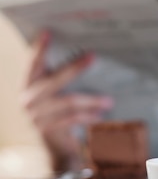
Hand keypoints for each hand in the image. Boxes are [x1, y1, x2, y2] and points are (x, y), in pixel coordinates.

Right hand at [20, 31, 113, 170]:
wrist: (54, 145)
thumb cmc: (57, 111)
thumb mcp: (53, 93)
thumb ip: (59, 76)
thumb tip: (85, 54)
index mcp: (28, 83)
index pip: (33, 63)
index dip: (40, 48)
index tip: (48, 32)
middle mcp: (28, 98)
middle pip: (55, 80)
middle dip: (75, 67)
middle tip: (93, 56)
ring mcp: (36, 115)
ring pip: (69, 102)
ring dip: (91, 100)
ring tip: (109, 100)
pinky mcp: (48, 129)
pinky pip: (72, 120)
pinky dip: (88, 117)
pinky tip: (101, 115)